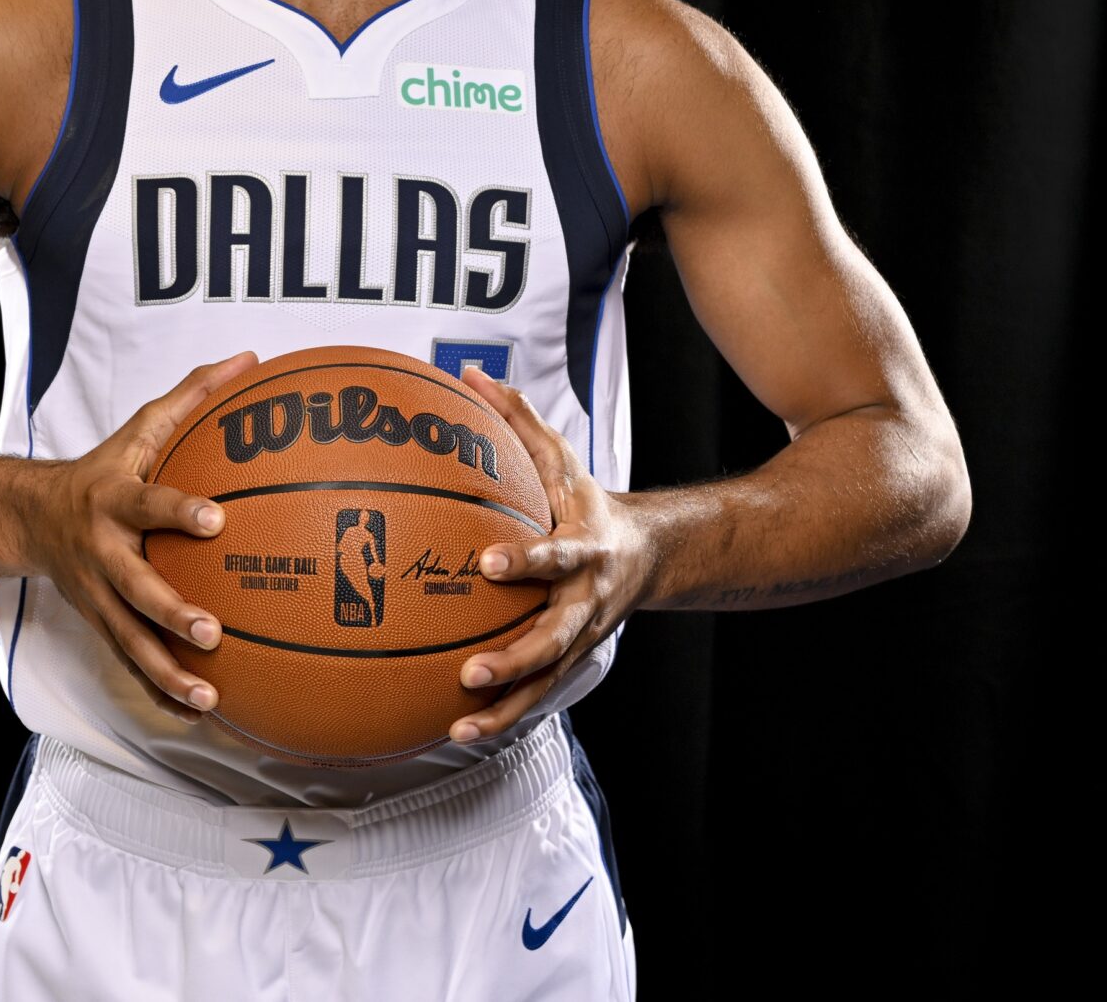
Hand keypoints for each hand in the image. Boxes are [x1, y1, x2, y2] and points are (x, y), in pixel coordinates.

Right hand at [21, 352, 257, 711]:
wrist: (31, 518)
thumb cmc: (105, 469)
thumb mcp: (140, 429)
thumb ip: (193, 396)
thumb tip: (251, 360)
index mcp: (114, 501)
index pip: (148, 504)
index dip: (178, 511)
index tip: (216, 519)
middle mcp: (103, 553)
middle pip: (136, 588)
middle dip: (171, 613)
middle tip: (213, 631)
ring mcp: (98, 596)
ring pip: (130, 640)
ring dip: (167, 671)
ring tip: (209, 694)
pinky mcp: (99, 624)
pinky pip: (130, 663)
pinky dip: (160, 689)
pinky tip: (199, 710)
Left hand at [448, 364, 657, 742]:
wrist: (647, 553)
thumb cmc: (586, 499)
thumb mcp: (561, 457)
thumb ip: (516, 418)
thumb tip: (468, 374)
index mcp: (584, 548)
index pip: (556, 556)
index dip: (527, 562)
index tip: (488, 564)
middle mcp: (585, 600)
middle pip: (554, 637)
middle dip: (514, 657)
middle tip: (470, 670)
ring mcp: (580, 637)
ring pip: (545, 681)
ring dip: (506, 707)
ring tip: (460, 726)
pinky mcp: (570, 663)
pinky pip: (536, 695)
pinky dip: (503, 716)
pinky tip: (459, 732)